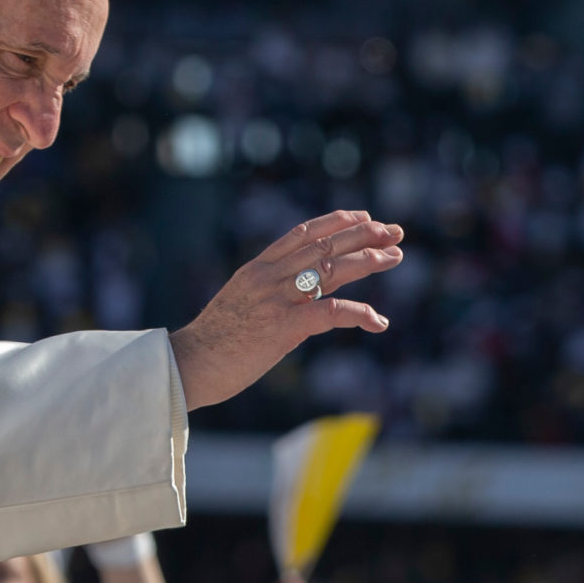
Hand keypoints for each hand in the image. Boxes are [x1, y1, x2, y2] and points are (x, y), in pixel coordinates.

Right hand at [170, 210, 404, 410]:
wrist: (189, 365)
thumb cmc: (213, 343)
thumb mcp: (240, 304)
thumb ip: (267, 293)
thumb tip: (297, 295)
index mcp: (257, 269)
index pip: (303, 233)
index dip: (337, 222)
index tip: (364, 217)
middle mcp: (268, 277)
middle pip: (324, 245)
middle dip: (363, 235)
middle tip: (395, 231)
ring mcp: (276, 300)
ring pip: (331, 269)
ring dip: (368, 261)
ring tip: (395, 257)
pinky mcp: (283, 328)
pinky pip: (330, 312)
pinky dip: (359, 314)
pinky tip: (378, 321)